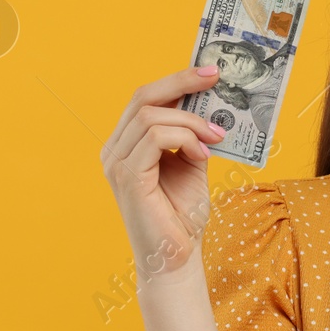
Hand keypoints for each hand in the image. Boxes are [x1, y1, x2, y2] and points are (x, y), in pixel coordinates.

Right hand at [100, 65, 229, 278]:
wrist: (176, 258)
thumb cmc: (182, 216)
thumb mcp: (190, 165)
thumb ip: (191, 136)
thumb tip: (211, 102)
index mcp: (125, 145)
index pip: (145, 99)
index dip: (176, 80)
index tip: (209, 72)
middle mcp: (114, 151)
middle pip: (143, 98)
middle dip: (182, 83)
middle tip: (216, 79)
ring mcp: (117, 164)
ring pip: (151, 116)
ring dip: (191, 122)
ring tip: (215, 138)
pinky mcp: (128, 177)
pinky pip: (156, 138)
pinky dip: (185, 139)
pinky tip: (202, 156)